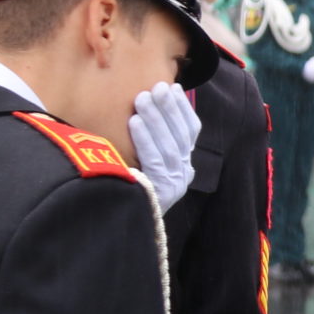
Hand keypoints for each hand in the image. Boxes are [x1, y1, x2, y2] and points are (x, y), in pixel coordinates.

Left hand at [127, 82, 201, 209]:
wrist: (123, 227)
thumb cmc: (128, 190)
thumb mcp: (144, 165)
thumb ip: (151, 144)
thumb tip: (145, 106)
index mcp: (184, 166)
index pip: (191, 132)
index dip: (183, 109)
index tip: (173, 87)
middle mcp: (184, 173)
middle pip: (180, 135)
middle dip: (169, 108)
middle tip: (155, 86)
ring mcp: (175, 183)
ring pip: (169, 144)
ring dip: (156, 118)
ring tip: (142, 97)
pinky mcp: (162, 191)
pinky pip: (154, 159)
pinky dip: (145, 138)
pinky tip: (134, 121)